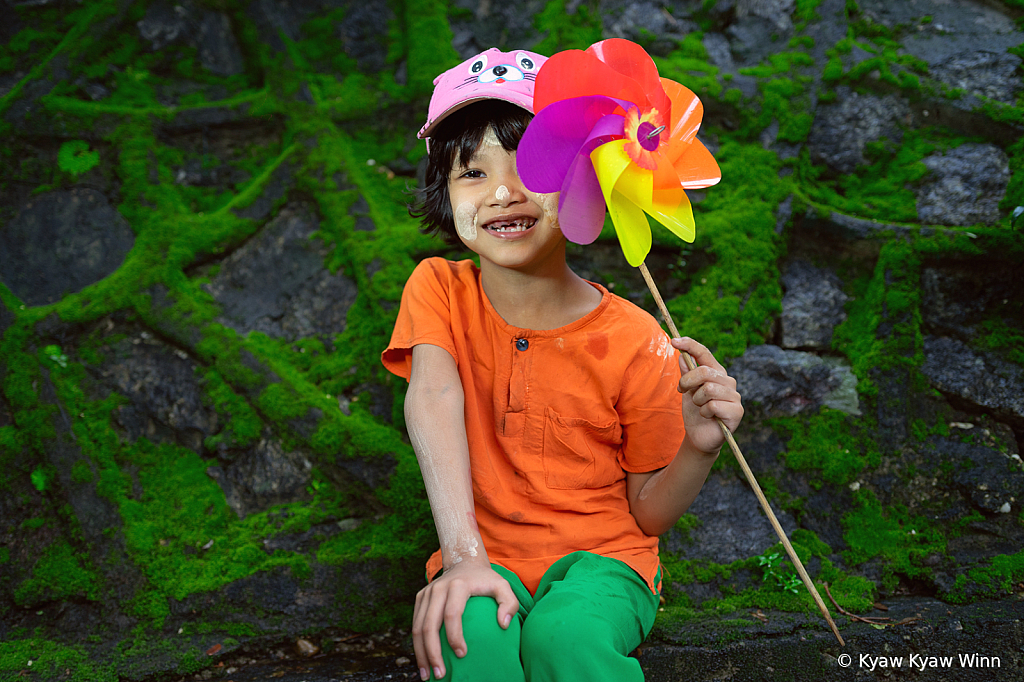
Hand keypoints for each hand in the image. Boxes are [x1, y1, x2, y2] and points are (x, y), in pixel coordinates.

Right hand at [412, 557, 518, 680]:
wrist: (464, 562)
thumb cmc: (485, 580)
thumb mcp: (503, 585)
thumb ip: (509, 603)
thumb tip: (503, 624)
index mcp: (457, 586)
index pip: (452, 614)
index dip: (454, 636)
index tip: (462, 655)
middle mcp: (438, 589)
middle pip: (429, 625)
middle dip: (432, 652)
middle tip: (440, 674)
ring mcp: (426, 593)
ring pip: (417, 627)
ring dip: (420, 653)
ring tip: (426, 675)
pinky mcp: (420, 598)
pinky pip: (415, 624)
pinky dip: (417, 645)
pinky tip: (423, 661)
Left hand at [672, 337, 742, 454]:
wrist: (699, 437)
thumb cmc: (694, 412)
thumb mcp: (686, 390)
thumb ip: (686, 373)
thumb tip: (682, 355)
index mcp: (716, 373)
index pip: (704, 353)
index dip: (690, 345)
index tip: (674, 341)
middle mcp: (728, 381)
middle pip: (704, 371)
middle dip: (688, 382)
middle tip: (682, 391)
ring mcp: (734, 396)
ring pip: (708, 389)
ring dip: (697, 400)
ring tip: (700, 407)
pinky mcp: (737, 411)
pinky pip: (713, 405)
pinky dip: (704, 412)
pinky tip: (708, 417)